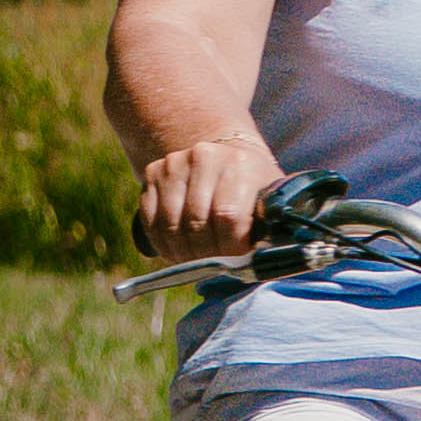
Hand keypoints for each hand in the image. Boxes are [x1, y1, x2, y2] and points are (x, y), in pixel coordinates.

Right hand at [135, 129, 284, 262]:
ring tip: (196, 259)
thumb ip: (269, 228)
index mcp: (240, 164)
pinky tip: (177, 249)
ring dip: (182, 252)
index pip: (228, 216)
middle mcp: (205, 157)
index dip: (230, 247)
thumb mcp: (269, 203)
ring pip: (171, 225)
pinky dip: (162, 243)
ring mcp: (175, 163)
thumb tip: (261, 261)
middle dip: (205, 253)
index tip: (235, 260)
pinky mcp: (153, 172)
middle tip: (213, 264)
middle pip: (196, 223)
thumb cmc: (251, 190)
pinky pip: (151, 220)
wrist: (226, 160)